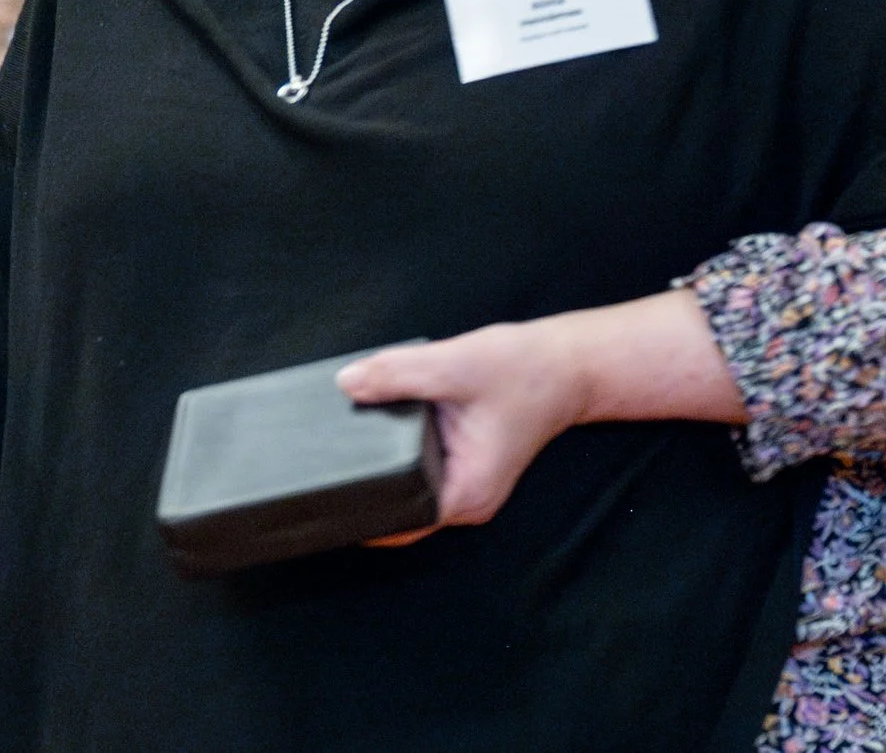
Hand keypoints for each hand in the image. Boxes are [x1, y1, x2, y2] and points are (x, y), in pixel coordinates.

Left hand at [335, 321, 587, 544]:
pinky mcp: (460, 463)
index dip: (360, 510)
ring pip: (406, 486)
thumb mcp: (454, 365)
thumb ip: (397, 374)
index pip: (398, 522)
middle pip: (398, 508)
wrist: (567, 364)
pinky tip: (374, 426)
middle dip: (363, 487)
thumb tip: (347, 382)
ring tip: (339, 443)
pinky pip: (417, 466)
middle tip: (319, 461)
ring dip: (380, 465)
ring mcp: (464, 484)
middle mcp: (465, 500)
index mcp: (466, 493)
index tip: (324, 493)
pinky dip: (397, 450)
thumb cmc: (525, 371)